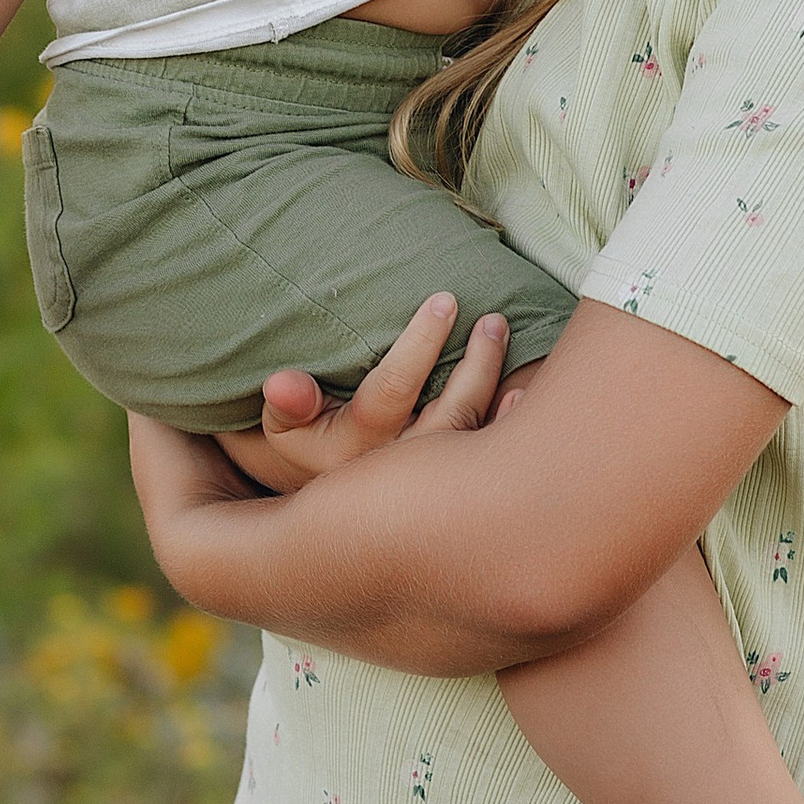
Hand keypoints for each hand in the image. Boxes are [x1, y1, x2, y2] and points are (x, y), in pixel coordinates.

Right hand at [231, 294, 510, 491]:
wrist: (327, 503)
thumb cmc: (307, 441)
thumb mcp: (285, 425)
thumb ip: (287, 403)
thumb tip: (280, 383)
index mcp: (354, 452)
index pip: (392, 394)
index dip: (420, 346)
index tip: (444, 300)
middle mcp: (396, 471)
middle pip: (448, 417)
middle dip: (476, 365)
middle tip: (493, 318)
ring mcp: (428, 483)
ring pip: (473, 436)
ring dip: (495, 385)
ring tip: (502, 331)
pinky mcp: (451, 483)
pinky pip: (488, 457)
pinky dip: (508, 424)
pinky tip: (523, 392)